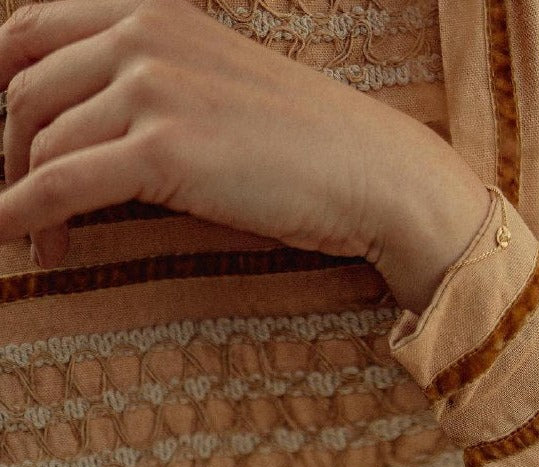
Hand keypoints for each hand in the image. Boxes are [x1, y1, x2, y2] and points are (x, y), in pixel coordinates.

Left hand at [0, 0, 489, 310]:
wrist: (372, 171)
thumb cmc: (309, 143)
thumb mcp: (220, 86)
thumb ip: (157, 84)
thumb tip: (99, 130)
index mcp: (152, 10)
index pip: (28, 31)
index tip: (2, 140)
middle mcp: (142, 35)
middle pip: (23, 90)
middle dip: (6, 154)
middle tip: (16, 201)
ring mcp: (152, 87)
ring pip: (41, 143)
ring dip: (24, 198)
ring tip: (44, 242)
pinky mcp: (165, 148)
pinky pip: (61, 184)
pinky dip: (25, 216)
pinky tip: (20, 241)